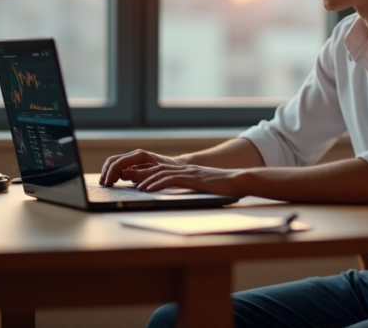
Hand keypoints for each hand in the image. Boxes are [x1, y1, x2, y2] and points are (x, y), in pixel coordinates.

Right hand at [99, 149, 182, 185]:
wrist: (175, 166)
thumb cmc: (168, 170)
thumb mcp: (154, 173)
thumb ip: (138, 174)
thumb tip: (121, 174)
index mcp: (139, 155)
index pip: (119, 162)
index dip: (110, 173)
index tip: (107, 183)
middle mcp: (135, 154)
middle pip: (113, 160)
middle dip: (106, 172)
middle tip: (103, 184)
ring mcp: (134, 157)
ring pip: (115, 162)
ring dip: (108, 172)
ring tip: (106, 184)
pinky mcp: (134, 162)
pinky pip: (120, 165)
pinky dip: (114, 173)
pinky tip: (113, 181)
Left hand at [126, 163, 246, 197]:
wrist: (240, 181)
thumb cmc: (226, 188)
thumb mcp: (206, 188)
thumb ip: (195, 189)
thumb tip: (186, 198)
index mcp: (189, 172)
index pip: (164, 170)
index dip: (149, 174)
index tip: (136, 180)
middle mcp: (187, 170)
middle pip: (158, 169)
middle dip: (142, 174)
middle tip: (127, 179)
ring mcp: (189, 173)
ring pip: (161, 173)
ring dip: (145, 179)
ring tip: (134, 186)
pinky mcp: (192, 178)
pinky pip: (170, 179)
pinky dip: (156, 184)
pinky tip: (147, 189)